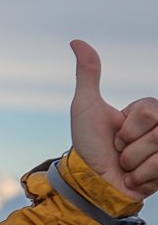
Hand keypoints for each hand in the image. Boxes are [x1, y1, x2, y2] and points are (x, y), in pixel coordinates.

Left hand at [70, 40, 157, 200]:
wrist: (89, 183)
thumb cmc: (87, 146)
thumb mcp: (86, 107)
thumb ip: (87, 74)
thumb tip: (76, 41)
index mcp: (146, 112)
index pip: (149, 110)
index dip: (127, 126)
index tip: (115, 135)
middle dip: (130, 145)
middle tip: (119, 152)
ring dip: (134, 162)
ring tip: (125, 167)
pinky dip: (140, 177)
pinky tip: (132, 179)